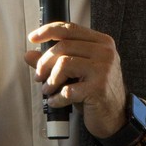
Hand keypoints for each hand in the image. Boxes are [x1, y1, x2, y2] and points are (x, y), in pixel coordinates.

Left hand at [25, 22, 127, 138]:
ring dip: (50, 80)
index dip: (48, 31)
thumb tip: (29, 54)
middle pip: (63, 46)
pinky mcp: (98, 89)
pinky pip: (67, 89)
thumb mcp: (76, 72)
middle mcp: (105, 52)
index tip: (32, 38)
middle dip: (44, 63)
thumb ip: (54, 61)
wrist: (116, 117)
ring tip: (48, 90)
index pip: (70, 29)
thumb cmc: (95, 91)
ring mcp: (103, 70)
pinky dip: (56, 98)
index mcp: (101, 42)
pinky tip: (56, 101)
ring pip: (63, 64)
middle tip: (39, 76)